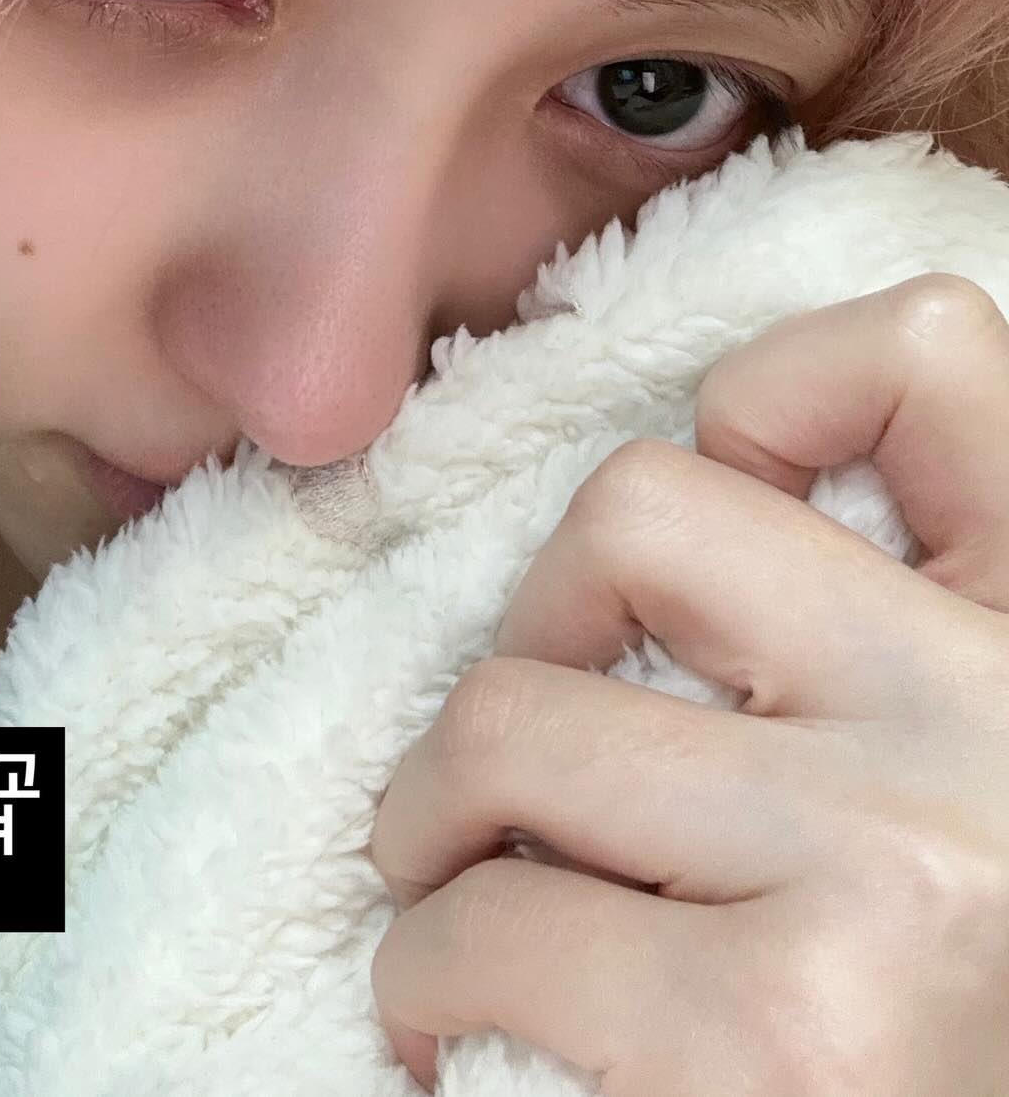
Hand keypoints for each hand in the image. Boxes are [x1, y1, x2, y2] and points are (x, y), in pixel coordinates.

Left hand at [368, 273, 1008, 1094]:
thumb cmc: (978, 994)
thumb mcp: (991, 782)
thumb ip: (893, 656)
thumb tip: (674, 554)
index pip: (936, 354)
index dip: (779, 388)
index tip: (709, 498)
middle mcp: (987, 724)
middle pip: (636, 514)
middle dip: (525, 628)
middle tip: (511, 752)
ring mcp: (885, 877)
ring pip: (516, 719)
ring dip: (435, 820)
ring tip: (454, 903)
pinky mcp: (779, 1046)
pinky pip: (489, 930)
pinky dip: (430, 976)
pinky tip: (463, 1030)